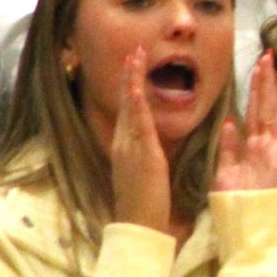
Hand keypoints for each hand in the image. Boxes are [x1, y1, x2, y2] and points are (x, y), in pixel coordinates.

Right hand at [110, 45, 171, 231]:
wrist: (139, 225)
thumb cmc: (146, 202)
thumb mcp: (146, 170)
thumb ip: (147, 152)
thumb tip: (152, 139)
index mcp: (127, 147)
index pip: (128, 110)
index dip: (130, 87)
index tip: (134, 65)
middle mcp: (124, 143)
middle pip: (126, 103)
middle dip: (129, 76)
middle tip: (133, 50)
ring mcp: (130, 148)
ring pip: (130, 108)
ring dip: (132, 81)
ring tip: (135, 56)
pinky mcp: (141, 156)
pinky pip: (138, 126)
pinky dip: (135, 105)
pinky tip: (134, 88)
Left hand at [214, 53, 276, 191]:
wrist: (243, 224)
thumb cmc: (234, 202)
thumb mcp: (225, 172)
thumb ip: (229, 147)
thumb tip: (229, 122)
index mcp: (254, 146)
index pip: (257, 111)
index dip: (259, 89)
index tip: (260, 67)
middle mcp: (267, 145)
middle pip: (269, 107)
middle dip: (269, 81)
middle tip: (270, 55)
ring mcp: (275, 152)